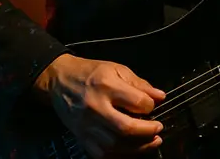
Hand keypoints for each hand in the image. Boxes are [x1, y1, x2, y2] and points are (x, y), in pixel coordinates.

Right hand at [33, 54, 165, 156]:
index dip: (150, 105)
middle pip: (125, 128)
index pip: (137, 102)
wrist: (60, 81)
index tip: (153, 105)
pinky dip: (119, 155)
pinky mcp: (81, 137)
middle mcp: (95, 107)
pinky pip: (101, 154)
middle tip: (158, 129)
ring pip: (115, 144)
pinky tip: (131, 150)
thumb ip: (139, 84)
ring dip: (138, 147)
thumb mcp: (117, 69)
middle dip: (147, 131)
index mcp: (106, 86)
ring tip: (151, 142)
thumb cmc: (90, 73)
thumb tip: (159, 97)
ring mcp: (86, 125)